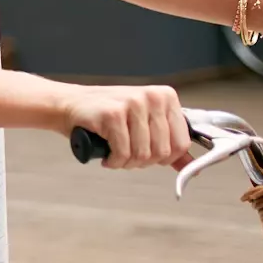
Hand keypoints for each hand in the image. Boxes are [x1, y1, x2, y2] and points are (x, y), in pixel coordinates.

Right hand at [63, 85, 189, 169]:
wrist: (69, 104)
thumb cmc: (107, 115)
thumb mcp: (144, 125)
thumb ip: (170, 144)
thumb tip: (193, 166)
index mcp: (165, 97)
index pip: (182, 143)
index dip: (166, 158)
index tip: (150, 156)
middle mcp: (152, 97)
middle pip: (163, 152)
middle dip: (143, 162)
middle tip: (127, 155)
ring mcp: (132, 104)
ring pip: (143, 155)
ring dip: (126, 163)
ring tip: (115, 154)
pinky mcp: (113, 114)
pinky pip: (123, 154)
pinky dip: (114, 162)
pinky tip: (107, 155)